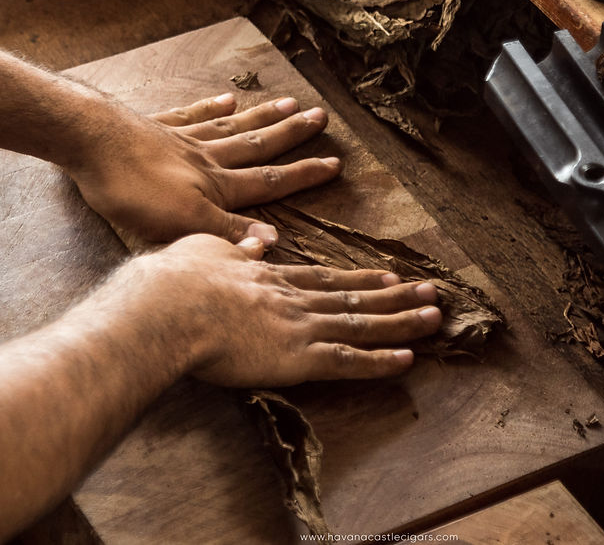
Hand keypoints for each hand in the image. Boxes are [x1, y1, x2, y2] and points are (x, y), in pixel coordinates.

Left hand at [67, 94, 340, 244]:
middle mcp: (207, 158)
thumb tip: (273, 242)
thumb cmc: (131, 190)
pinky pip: (192, 115)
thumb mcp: (181, 225)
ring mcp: (182, 139)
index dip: (302, 175)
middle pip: (257, 145)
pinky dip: (212, 107)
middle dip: (291, 136)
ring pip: (232, 127)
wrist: (88, 142)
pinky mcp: (154, 127)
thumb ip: (227, 234)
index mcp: (216, 186)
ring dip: (262, 117)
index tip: (334, 164)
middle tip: (321, 118)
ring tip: (289, 103)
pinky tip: (227, 98)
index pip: (269, 183)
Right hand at [114, 234, 441, 386]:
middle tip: (430, 291)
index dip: (360, 279)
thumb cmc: (175, 282)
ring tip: (434, 316)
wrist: (169, 308)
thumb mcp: (206, 249)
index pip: (325, 279)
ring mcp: (301, 328)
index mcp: (272, 278)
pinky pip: (348, 361)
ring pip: (361, 325)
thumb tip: (256, 241)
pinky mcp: (298, 359)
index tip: (387, 276)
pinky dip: (378, 361)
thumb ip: (237, 248)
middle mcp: (295, 300)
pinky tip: (407, 359)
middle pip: (354, 297)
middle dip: (395, 296)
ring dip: (401, 322)